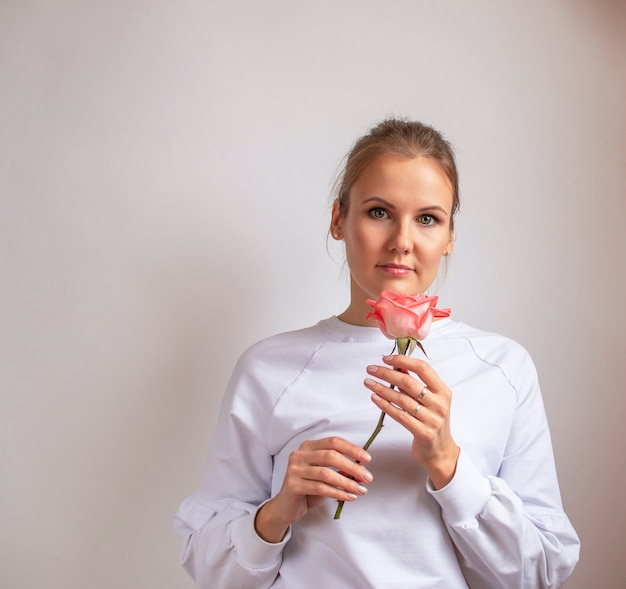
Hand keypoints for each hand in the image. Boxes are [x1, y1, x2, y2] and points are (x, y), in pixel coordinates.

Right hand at [255, 437, 372, 541]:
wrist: (287, 506)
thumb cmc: (309, 488)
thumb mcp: (326, 475)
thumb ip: (340, 469)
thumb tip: (362, 470)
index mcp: (308, 446)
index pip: (333, 442)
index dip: (352, 449)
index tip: (367, 459)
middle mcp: (299, 454)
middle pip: (331, 455)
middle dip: (352, 467)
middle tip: (368, 478)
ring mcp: (294, 469)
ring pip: (326, 473)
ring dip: (347, 482)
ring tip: (361, 490)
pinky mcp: (293, 485)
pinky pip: (320, 488)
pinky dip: (338, 493)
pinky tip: (349, 497)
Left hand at [364, 355, 459, 489]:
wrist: (440, 451)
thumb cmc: (432, 421)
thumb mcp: (430, 400)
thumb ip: (415, 383)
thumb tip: (397, 366)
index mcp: (443, 391)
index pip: (423, 368)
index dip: (403, 361)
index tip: (386, 358)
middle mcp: (440, 404)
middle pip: (409, 383)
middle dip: (387, 373)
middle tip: (371, 369)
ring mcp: (433, 419)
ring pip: (402, 399)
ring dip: (382, 388)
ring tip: (368, 382)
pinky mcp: (423, 433)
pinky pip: (400, 416)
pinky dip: (385, 405)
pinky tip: (374, 398)